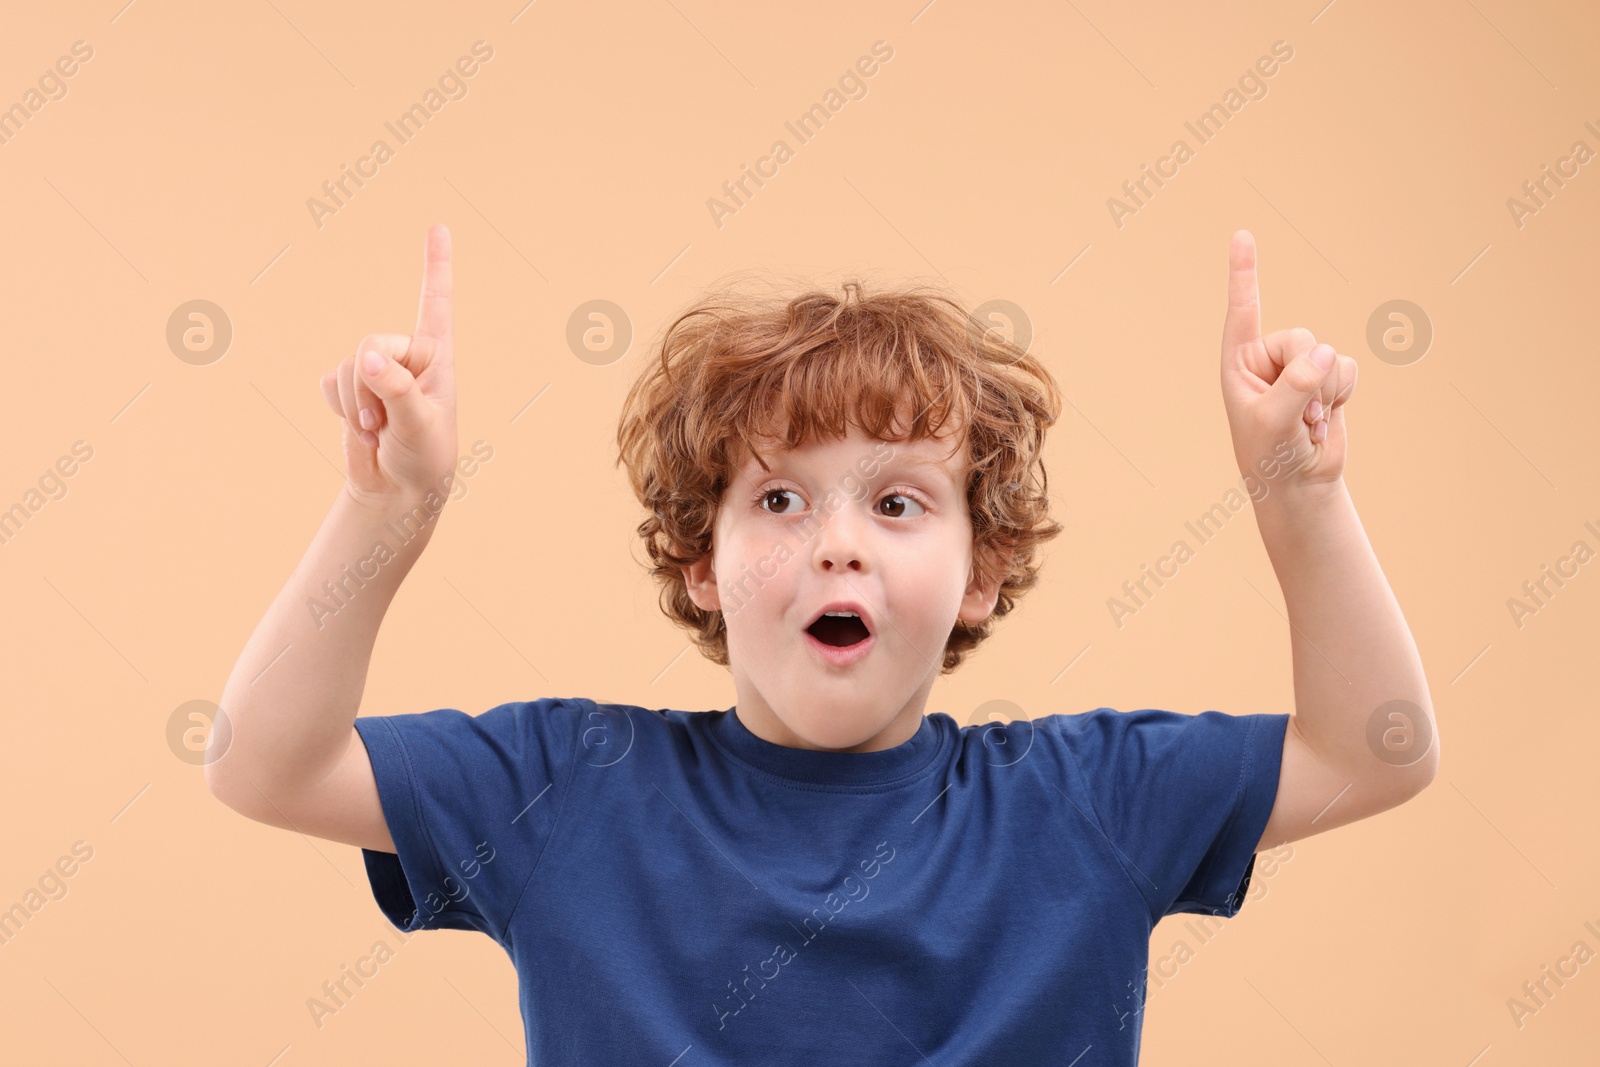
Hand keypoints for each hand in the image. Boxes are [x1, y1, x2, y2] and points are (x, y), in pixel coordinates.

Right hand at [321, 224, 459, 510]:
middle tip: (386, 422)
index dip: (435, 263)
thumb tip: (366, 358)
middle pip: (369, 342)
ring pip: (347, 366)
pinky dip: (339, 408)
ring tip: (378, 430)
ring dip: (356, 405)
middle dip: (370, 387)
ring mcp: (376, 370)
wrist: (398, 490)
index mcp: (436, 356)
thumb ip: (395, 389)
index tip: (439, 226)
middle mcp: (406, 355)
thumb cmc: (424, 456)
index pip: (436, 302)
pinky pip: (328, 381)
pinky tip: (360, 427)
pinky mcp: (350, 387)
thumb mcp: (419, 424)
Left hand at [1220, 229, 1357, 496]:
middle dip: (1306, 378)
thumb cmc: (1271, 455)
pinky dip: (1342, 394)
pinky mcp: (1327, 379)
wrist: (1299, 483)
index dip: (1244, 272)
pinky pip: (1347, 367)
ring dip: (1323, 394)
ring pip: (1327, 354)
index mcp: (1240, 362)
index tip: (1241, 234)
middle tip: (1294, 416)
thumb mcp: (1273, 423)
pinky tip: (1326, 417)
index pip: (1242, 311)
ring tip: (1306, 422)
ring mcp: (1299, 367)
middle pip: (1301, 337)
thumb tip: (1323, 354)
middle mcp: (1268, 359)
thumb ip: (1295, 386)